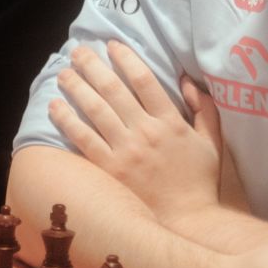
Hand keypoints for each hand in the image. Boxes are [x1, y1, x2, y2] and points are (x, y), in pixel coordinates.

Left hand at [49, 42, 221, 221]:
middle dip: (93, 66)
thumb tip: (186, 80)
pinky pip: (84, 139)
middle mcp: (145, 131)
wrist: (188, 222)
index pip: (144, 79)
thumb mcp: (212, 141)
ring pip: (95, 110)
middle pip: (113, 89)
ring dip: (77, 87)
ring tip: (63, 73)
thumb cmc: (201, 181)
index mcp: (170, 121)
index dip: (126, 58)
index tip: (112, 45)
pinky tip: (55, 107)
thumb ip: (204, 108)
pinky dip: (68, 121)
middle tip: (77, 51)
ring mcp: (125, 151)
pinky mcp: (110, 170)